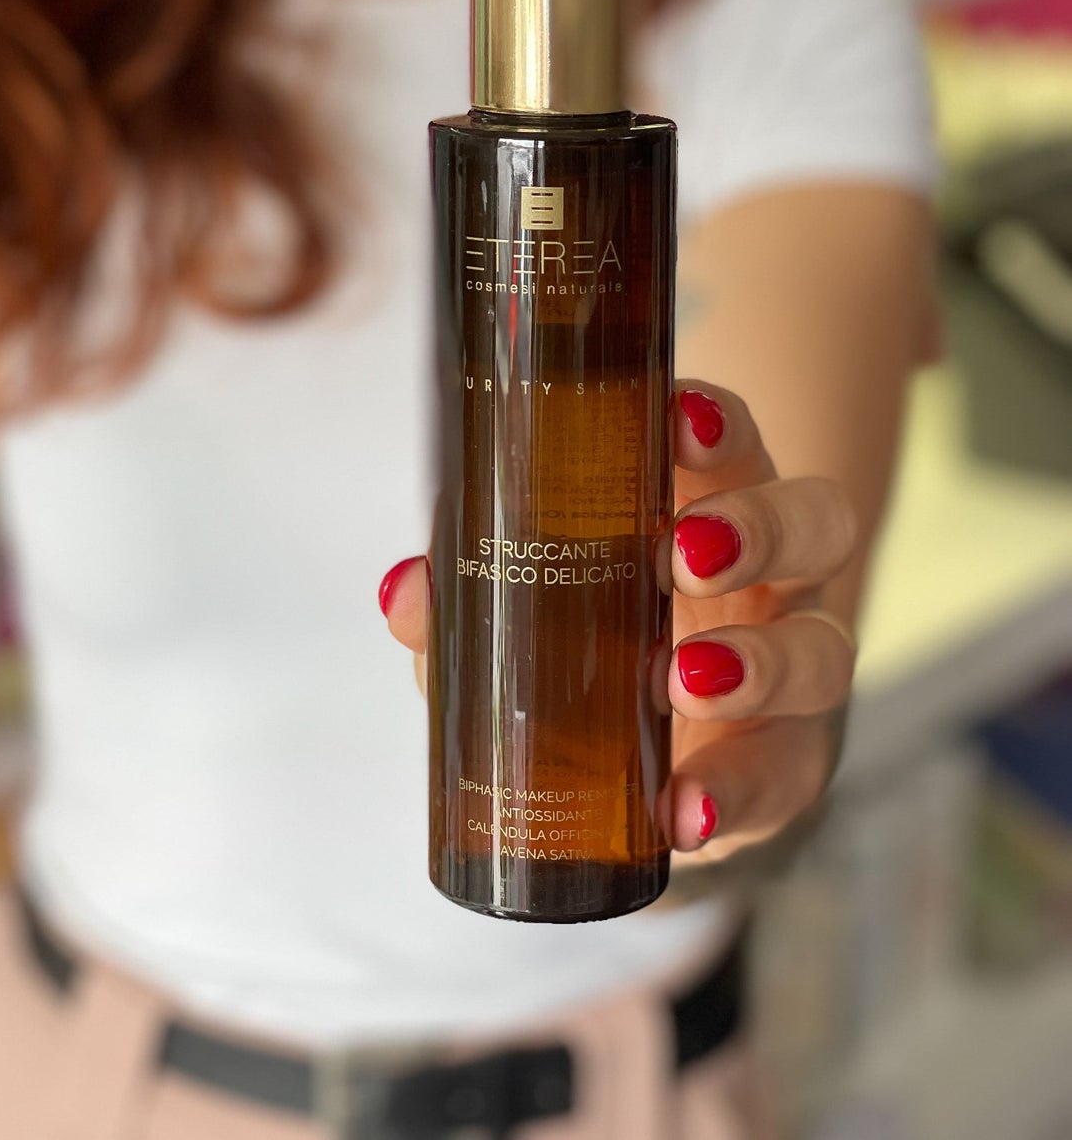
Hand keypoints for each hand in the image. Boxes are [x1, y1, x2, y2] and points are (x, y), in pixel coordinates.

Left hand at [378, 378, 857, 858]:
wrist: (665, 757)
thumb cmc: (593, 639)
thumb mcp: (532, 608)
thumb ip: (468, 600)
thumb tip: (405, 592)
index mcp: (714, 504)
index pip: (732, 441)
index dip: (717, 421)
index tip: (678, 418)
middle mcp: (776, 576)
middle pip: (815, 523)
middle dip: (759, 530)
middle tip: (682, 556)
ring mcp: (797, 670)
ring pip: (825, 649)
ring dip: (760, 663)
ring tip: (683, 681)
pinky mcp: (792, 766)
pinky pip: (786, 778)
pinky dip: (735, 794)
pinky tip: (685, 812)